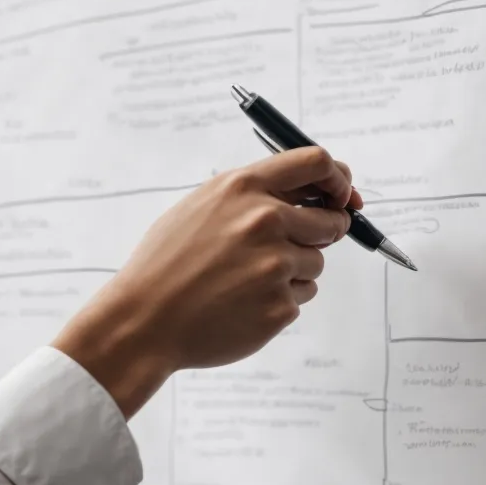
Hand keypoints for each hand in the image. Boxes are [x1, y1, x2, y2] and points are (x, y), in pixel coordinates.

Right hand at [53, 147, 357, 416]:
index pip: (318, 163)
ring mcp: (275, 266)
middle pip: (331, 219)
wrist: (143, 321)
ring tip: (245, 280)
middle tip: (296, 244)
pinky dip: (279, 299)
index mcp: (244, 188)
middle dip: (325, 231)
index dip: (339, 178)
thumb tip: (308, 193)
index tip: (342, 194)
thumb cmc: (165, 264)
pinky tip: (241, 303)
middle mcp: (265, 221)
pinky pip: (301, 295)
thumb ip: (252, 195)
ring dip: (294, 270)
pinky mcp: (279, 306)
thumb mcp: (200, 207)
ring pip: (316, 261)